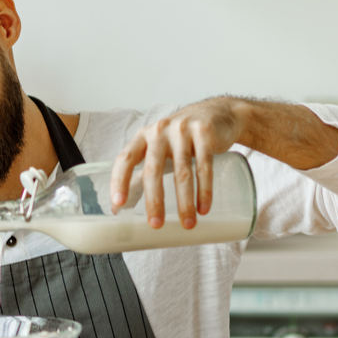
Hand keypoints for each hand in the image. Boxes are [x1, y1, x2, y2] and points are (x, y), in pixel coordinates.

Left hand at [109, 97, 245, 229]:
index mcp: (143, 137)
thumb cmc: (181, 139)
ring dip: (184, 202)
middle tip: (156, 224)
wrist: (219, 113)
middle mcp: (159, 131)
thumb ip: (140, 174)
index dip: (120, 181)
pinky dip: (205, 190)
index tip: (119, 204)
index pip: (125, 159)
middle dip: (154, 200)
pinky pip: (204, 166)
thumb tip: (119, 206)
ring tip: (187, 223)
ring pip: (181, 172)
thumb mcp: (158, 150)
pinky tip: (204, 208)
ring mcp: (183, 130)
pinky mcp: (205, 133)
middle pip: (153, 169)